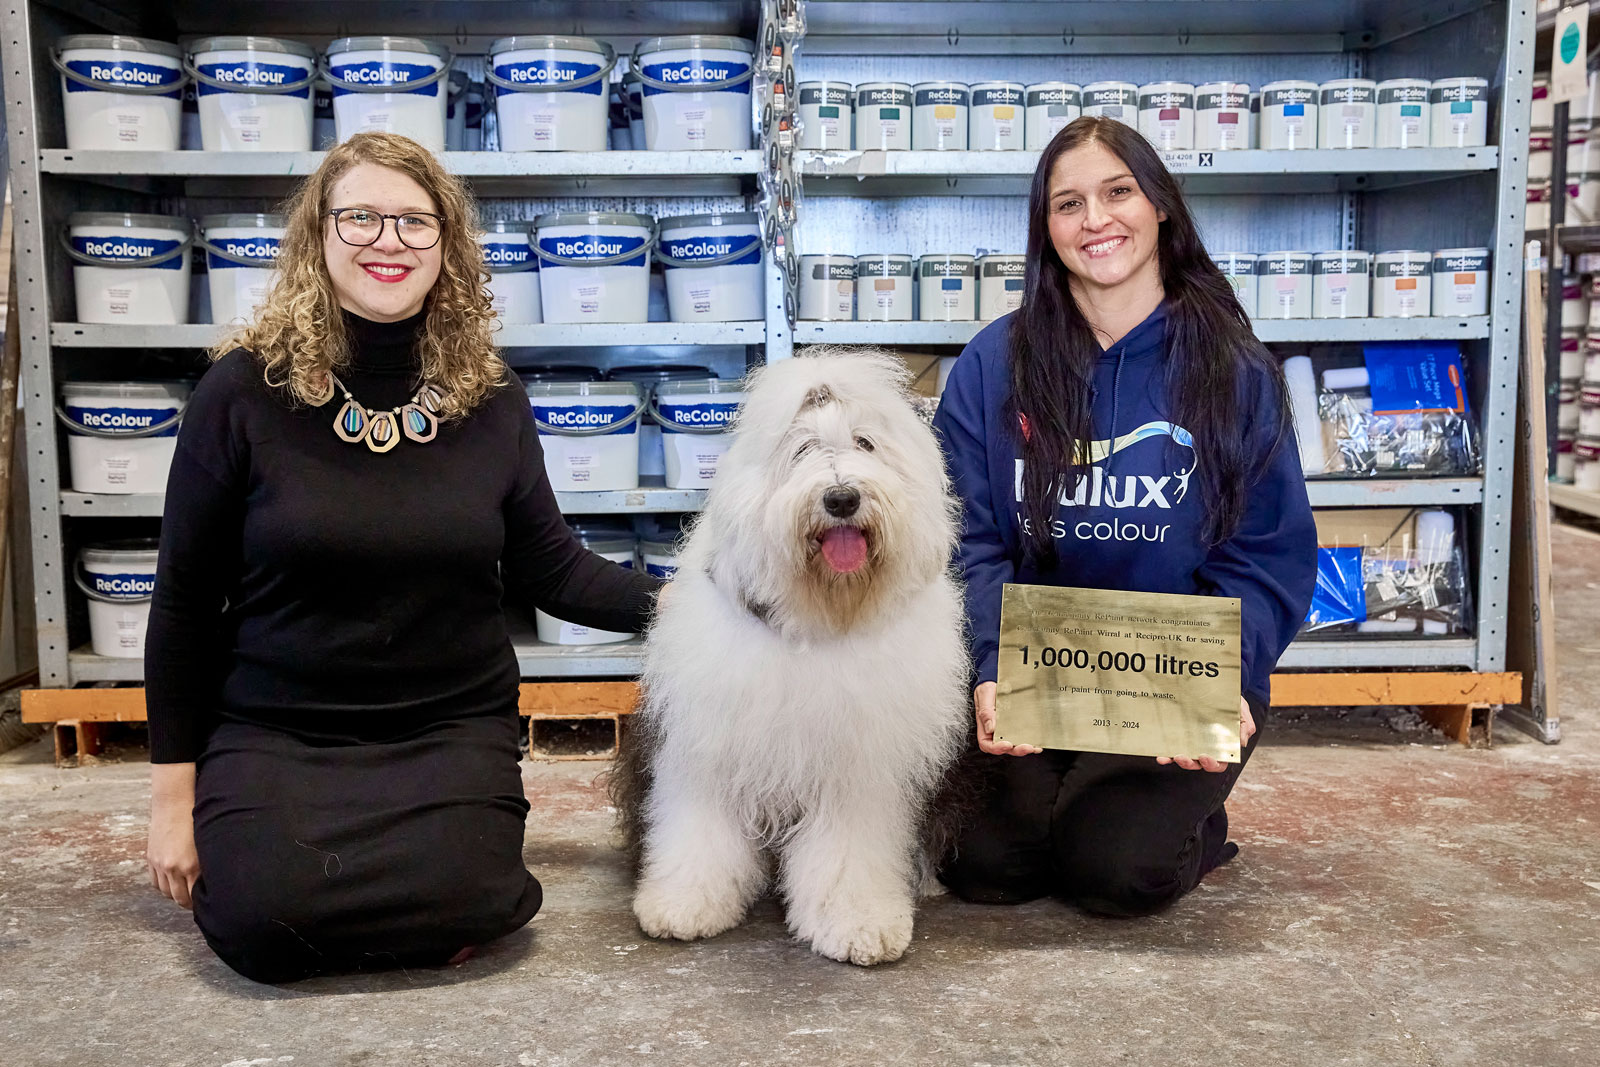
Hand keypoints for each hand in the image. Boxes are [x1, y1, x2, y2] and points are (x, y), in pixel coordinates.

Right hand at [147, 763, 199, 909]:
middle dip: (189, 903)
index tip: (208, 904)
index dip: (201, 903)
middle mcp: (172, 867)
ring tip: (186, 894)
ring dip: (175, 896)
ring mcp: (159, 864)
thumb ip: (207, 864)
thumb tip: (214, 881)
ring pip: (166, 892)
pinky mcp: (151, 858)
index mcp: (190, 865)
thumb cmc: (197, 819)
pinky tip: (172, 885)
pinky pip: (155, 882)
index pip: (194, 895)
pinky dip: (163, 887)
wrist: (174, 803)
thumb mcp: (208, 843)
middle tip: (198, 903)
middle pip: (179, 898)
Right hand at [974, 681, 1040, 755]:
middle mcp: (995, 734)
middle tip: (1027, 747)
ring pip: (1015, 746)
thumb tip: (991, 728)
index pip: (988, 745)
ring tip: (1035, 747)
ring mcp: (1006, 732)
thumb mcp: (984, 697)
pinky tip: (1038, 743)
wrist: (995, 684)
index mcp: (984, 730)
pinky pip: (1022, 738)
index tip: (1007, 744)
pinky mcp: (1016, 728)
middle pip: (1005, 748)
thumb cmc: (987, 691)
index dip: (997, 748)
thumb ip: (986, 713)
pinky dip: (1031, 742)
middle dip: (1017, 750)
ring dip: (1025, 748)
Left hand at [1157, 696, 1255, 772]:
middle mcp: (1206, 748)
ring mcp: (1192, 743)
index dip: (1212, 764)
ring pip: (1184, 758)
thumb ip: (1245, 727)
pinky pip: (1172, 748)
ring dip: (1177, 760)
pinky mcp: (1180, 736)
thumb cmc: (1232, 703)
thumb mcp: (1242, 712)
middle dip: (1190, 764)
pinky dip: (1166, 755)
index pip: (1219, 763)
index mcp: (1222, 747)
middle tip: (1182, 757)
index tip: (1204, 756)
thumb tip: (1241, 744)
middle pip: (1198, 764)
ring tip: (1171, 756)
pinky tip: (1161, 755)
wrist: (1218, 689)